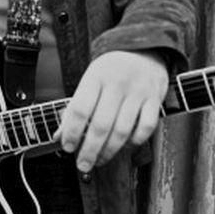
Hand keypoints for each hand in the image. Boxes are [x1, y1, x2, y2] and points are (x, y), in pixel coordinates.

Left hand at [56, 50, 167, 172]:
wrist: (144, 48)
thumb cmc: (111, 69)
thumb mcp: (90, 81)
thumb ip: (75, 109)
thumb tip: (59, 136)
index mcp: (96, 77)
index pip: (80, 109)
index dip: (72, 132)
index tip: (67, 147)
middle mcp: (117, 84)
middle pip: (101, 125)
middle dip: (90, 150)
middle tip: (83, 164)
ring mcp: (138, 92)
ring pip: (123, 130)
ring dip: (110, 151)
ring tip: (100, 160)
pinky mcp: (155, 99)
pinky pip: (146, 127)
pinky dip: (135, 142)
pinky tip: (125, 147)